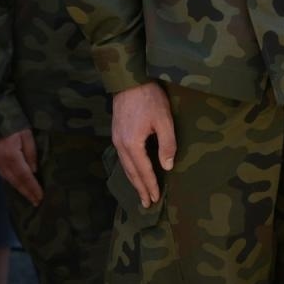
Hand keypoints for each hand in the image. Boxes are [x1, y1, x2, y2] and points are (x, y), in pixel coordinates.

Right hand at [0, 129, 42, 205]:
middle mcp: (1, 161)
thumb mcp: (25, 133)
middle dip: (26, 192)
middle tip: (36, 203)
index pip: (24, 177)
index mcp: (11, 155)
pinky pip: (2, 173)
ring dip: (18, 188)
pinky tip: (16, 184)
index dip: (33, 188)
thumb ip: (31, 152)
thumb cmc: (11, 120)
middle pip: (15, 181)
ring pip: (7, 178)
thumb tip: (34, 170)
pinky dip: (10, 180)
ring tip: (28, 196)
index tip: (40, 198)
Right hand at [111, 82, 174, 208]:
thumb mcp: (164, 121)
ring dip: (133, 180)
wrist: (128, 80)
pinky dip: (128, 169)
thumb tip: (167, 166)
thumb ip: (167, 145)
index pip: (144, 170)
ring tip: (140, 192)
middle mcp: (121, 144)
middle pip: (131, 172)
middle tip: (147, 204)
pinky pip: (122, 157)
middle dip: (140, 188)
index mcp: (132, 143)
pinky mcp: (116, 133)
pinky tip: (133, 171)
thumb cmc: (149, 98)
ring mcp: (116, 138)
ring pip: (125, 165)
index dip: (151, 185)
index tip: (156, 199)